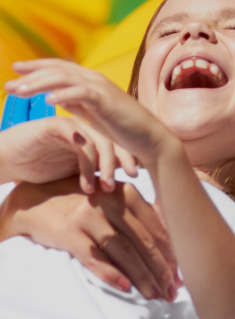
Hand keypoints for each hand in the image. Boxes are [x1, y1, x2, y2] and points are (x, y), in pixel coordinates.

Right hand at [0, 116, 137, 193]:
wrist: (5, 160)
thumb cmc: (38, 168)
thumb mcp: (73, 175)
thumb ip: (93, 175)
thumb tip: (122, 194)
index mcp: (91, 138)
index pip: (116, 145)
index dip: (128, 160)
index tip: (137, 178)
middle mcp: (84, 129)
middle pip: (112, 141)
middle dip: (121, 163)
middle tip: (125, 183)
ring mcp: (70, 126)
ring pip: (98, 141)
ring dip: (102, 168)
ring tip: (100, 189)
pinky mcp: (55, 125)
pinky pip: (78, 138)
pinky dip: (85, 159)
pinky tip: (85, 180)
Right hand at [0, 176, 179, 298]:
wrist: (36, 199)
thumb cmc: (84, 202)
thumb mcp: (113, 199)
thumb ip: (140, 214)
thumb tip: (173, 242)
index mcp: (127, 193)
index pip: (156, 229)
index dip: (171, 254)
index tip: (180, 276)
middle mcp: (110, 203)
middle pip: (143, 241)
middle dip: (161, 270)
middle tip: (172, 291)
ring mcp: (88, 217)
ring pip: (123, 251)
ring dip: (141, 276)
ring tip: (154, 294)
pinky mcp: (68, 233)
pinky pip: (94, 257)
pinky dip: (110, 273)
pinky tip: (125, 287)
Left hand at [6, 59, 171, 165]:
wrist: (149, 138)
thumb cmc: (123, 129)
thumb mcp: (94, 114)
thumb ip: (76, 102)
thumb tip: (56, 96)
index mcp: (90, 81)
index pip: (58, 67)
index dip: (35, 67)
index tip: (15, 70)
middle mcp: (94, 79)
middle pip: (56, 70)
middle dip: (30, 75)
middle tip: (9, 84)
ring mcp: (101, 88)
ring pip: (64, 79)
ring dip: (39, 83)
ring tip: (19, 91)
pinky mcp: (107, 101)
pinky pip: (81, 93)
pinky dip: (64, 94)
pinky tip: (48, 100)